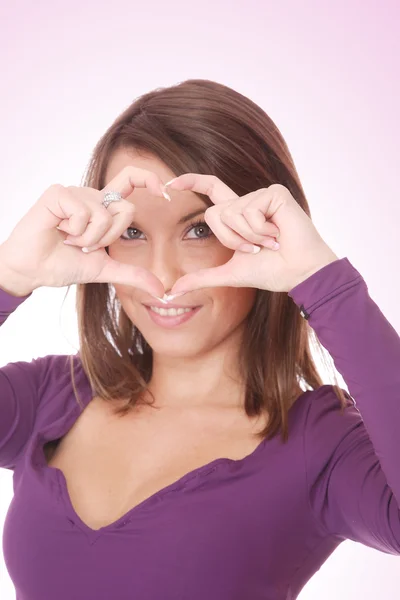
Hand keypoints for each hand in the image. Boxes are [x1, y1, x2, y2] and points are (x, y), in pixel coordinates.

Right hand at [0, 167, 168, 297]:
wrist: (34, 270)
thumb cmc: (64, 264)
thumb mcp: (106, 269)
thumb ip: (134, 276)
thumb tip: (161, 292)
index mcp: (104, 207)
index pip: (131, 180)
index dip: (150, 179)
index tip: (165, 193)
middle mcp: (92, 196)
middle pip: (125, 209)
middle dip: (109, 238)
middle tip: (85, 245)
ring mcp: (75, 192)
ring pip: (104, 215)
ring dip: (88, 239)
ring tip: (68, 240)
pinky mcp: (59, 193)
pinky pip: (84, 213)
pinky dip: (74, 231)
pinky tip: (58, 232)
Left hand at [165, 175, 338, 295]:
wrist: (299, 273)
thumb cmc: (271, 272)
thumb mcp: (229, 273)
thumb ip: (201, 278)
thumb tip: (172, 292)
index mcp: (238, 214)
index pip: (210, 189)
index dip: (190, 182)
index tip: (171, 183)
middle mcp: (248, 201)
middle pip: (216, 213)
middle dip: (233, 239)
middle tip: (258, 249)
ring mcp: (262, 195)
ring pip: (233, 212)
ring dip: (250, 237)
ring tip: (271, 242)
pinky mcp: (274, 193)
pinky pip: (250, 211)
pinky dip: (261, 230)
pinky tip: (278, 234)